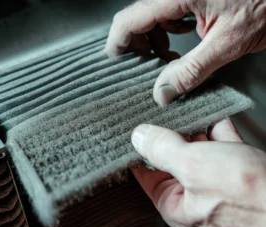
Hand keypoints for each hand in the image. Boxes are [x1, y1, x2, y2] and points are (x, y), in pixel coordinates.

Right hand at [105, 0, 265, 104]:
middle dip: (137, 48)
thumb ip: (192, 69)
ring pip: (151, 21)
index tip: (114, 66)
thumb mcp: (227, 42)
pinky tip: (180, 50)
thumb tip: (163, 93)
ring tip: (167, 63)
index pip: (129, 20)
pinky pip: (167, 18)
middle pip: (136, 20)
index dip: (117, 45)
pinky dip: (168, 36)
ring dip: (154, 44)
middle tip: (145, 71)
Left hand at [131, 119, 265, 226]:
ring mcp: (218, 185)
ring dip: (195, 129)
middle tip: (164, 109)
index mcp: (175, 203)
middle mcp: (194, 196)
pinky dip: (219, 131)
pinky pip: (223, 148)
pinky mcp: (240, 176)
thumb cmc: (254, 205)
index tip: (138, 125)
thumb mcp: (195, 168)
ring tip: (187, 107)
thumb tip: (139, 136)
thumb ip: (163, 150)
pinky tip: (215, 115)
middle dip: (170, 133)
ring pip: (199, 151)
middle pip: (172, 158)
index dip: (140, 147)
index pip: (146, 171)